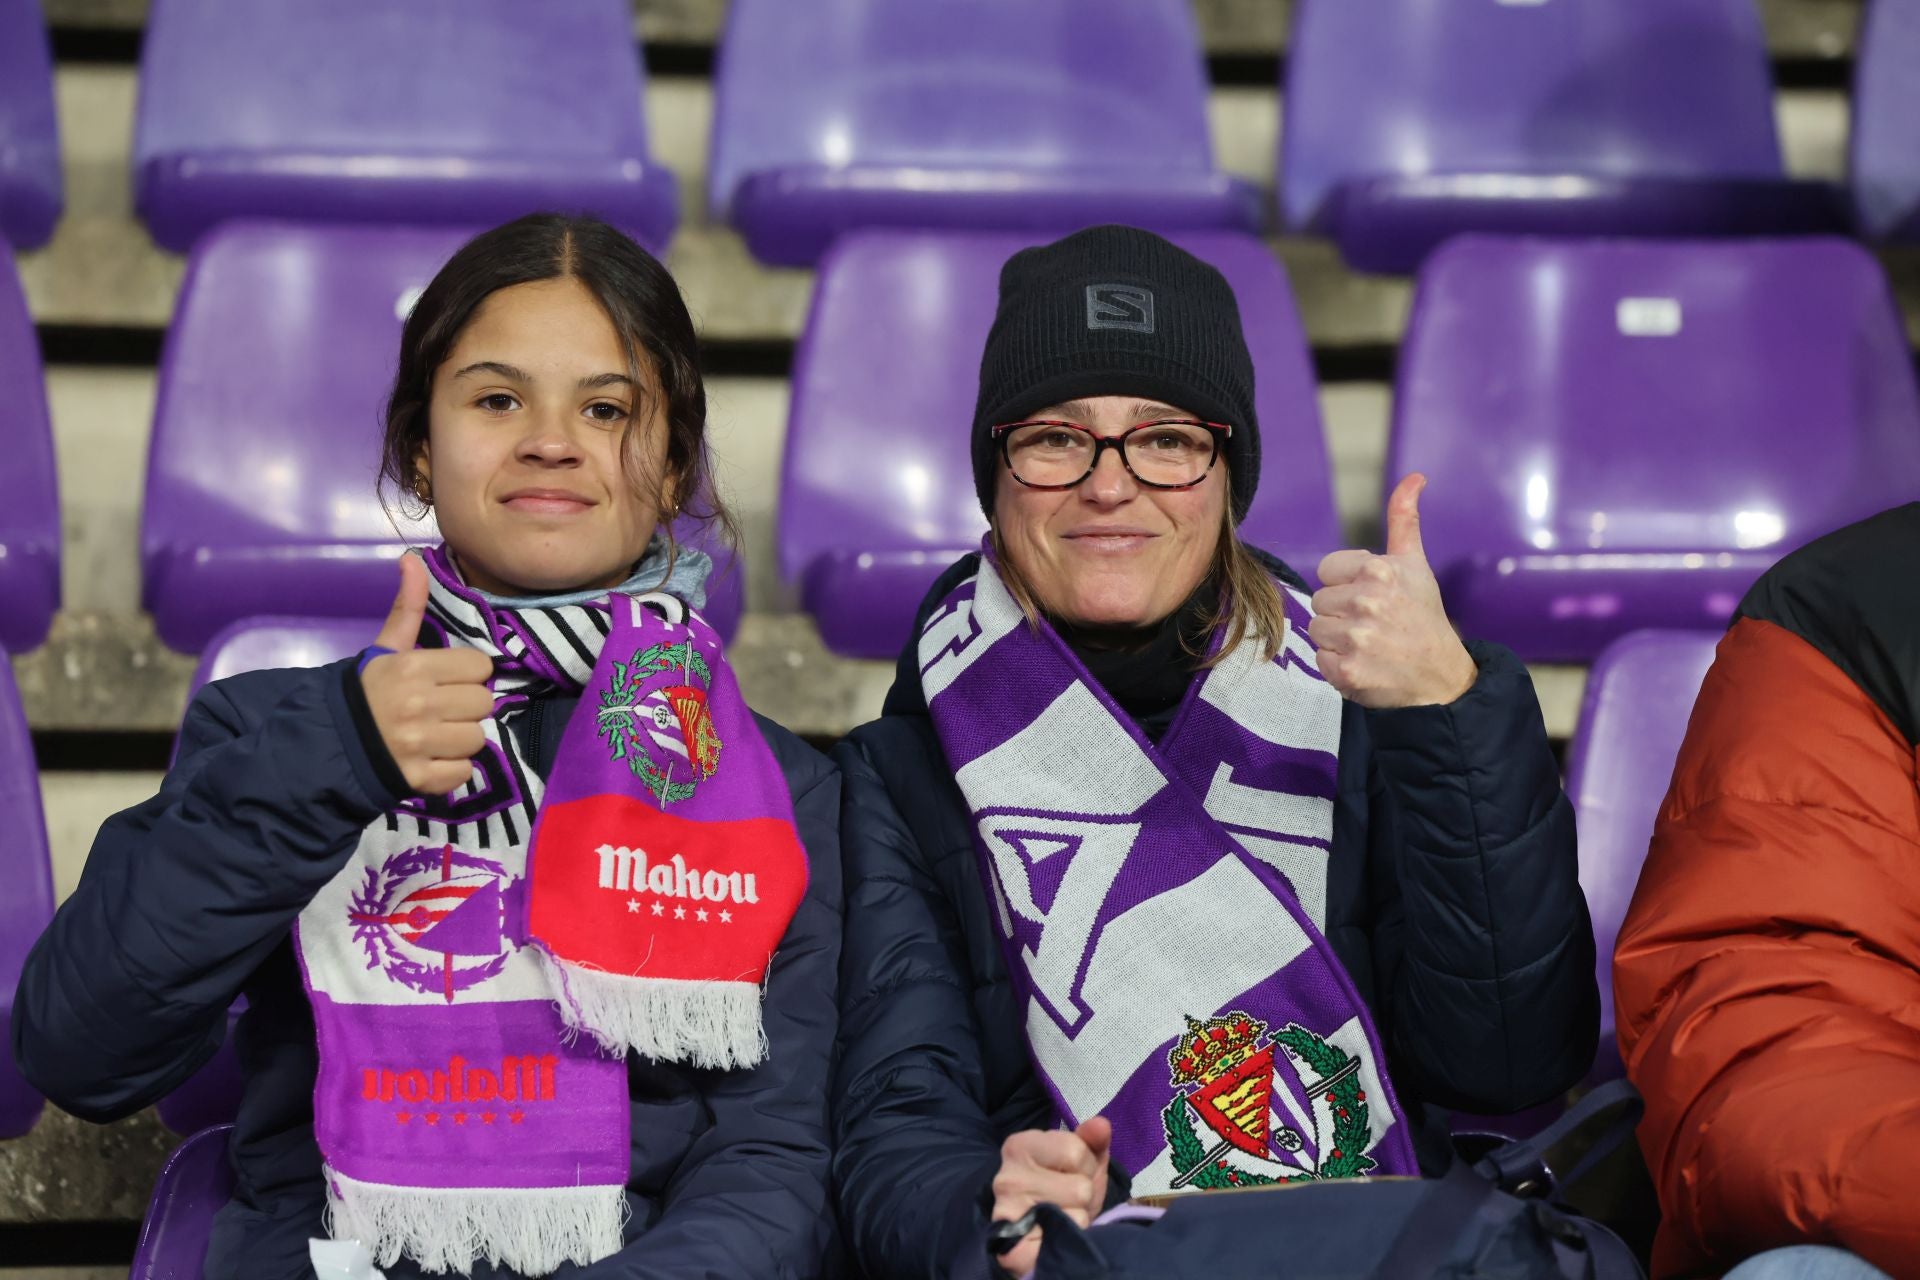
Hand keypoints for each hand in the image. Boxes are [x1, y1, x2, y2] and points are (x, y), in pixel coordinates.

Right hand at [360, 554, 495, 794]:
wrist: (326, 744)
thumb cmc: (365, 693)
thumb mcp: (384, 648)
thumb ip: (408, 606)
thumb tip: (413, 558)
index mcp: (413, 667)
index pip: (479, 666)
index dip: (465, 674)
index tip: (444, 681)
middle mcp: (418, 704)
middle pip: (483, 703)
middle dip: (465, 707)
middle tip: (438, 710)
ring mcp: (418, 744)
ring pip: (477, 738)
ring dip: (460, 739)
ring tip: (433, 736)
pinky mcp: (418, 780)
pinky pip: (464, 771)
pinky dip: (451, 770)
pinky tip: (429, 759)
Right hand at [991, 1117, 1111, 1275]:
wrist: (1030, 1228)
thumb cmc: (1059, 1185)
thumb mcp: (1080, 1158)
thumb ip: (1092, 1139)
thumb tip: (1101, 1125)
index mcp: (1020, 1145)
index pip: (1075, 1150)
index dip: (1085, 1165)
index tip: (1071, 1172)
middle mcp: (1007, 1178)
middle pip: (1080, 1188)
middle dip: (1083, 1195)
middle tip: (1067, 1199)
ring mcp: (1007, 1214)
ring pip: (1077, 1217)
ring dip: (1078, 1218)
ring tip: (1061, 1215)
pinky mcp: (1011, 1249)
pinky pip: (1063, 1241)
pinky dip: (1066, 1240)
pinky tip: (1054, 1235)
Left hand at [1311, 474, 1476, 709]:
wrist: (1441, 677)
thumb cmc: (1423, 617)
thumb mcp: (1416, 564)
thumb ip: (1404, 519)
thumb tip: (1414, 477)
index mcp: (1377, 570)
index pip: (1326, 571)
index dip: (1346, 584)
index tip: (1371, 597)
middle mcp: (1365, 602)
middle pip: (1320, 601)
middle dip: (1342, 612)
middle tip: (1374, 624)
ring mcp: (1356, 639)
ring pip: (1317, 630)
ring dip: (1337, 640)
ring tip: (1369, 643)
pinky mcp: (1348, 672)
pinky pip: (1320, 660)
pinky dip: (1338, 666)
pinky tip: (1365, 664)